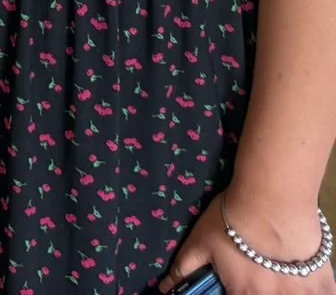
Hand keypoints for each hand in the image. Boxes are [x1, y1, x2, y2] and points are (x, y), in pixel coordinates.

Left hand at [164, 195, 335, 294]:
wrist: (273, 201)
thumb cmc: (233, 221)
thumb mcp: (200, 243)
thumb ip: (184, 269)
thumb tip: (165, 288)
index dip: (236, 294)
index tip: (237, 288)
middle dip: (261, 292)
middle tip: (259, 276)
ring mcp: (303, 294)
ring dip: (287, 291)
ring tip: (280, 279)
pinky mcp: (325, 283)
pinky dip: (314, 292)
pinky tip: (304, 283)